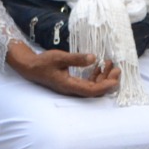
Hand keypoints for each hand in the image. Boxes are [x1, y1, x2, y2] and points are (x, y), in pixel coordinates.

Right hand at [5, 41, 121, 97]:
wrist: (31, 67)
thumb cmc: (43, 62)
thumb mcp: (60, 57)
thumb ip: (76, 59)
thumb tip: (93, 58)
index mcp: (70, 86)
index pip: (92, 90)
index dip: (106, 85)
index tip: (116, 77)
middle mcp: (72, 90)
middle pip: (95, 91)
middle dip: (108, 81)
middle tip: (117, 68)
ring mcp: (72, 88)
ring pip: (93, 87)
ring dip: (103, 77)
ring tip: (110, 64)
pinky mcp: (72, 83)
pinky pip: (88, 83)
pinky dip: (96, 76)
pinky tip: (99, 66)